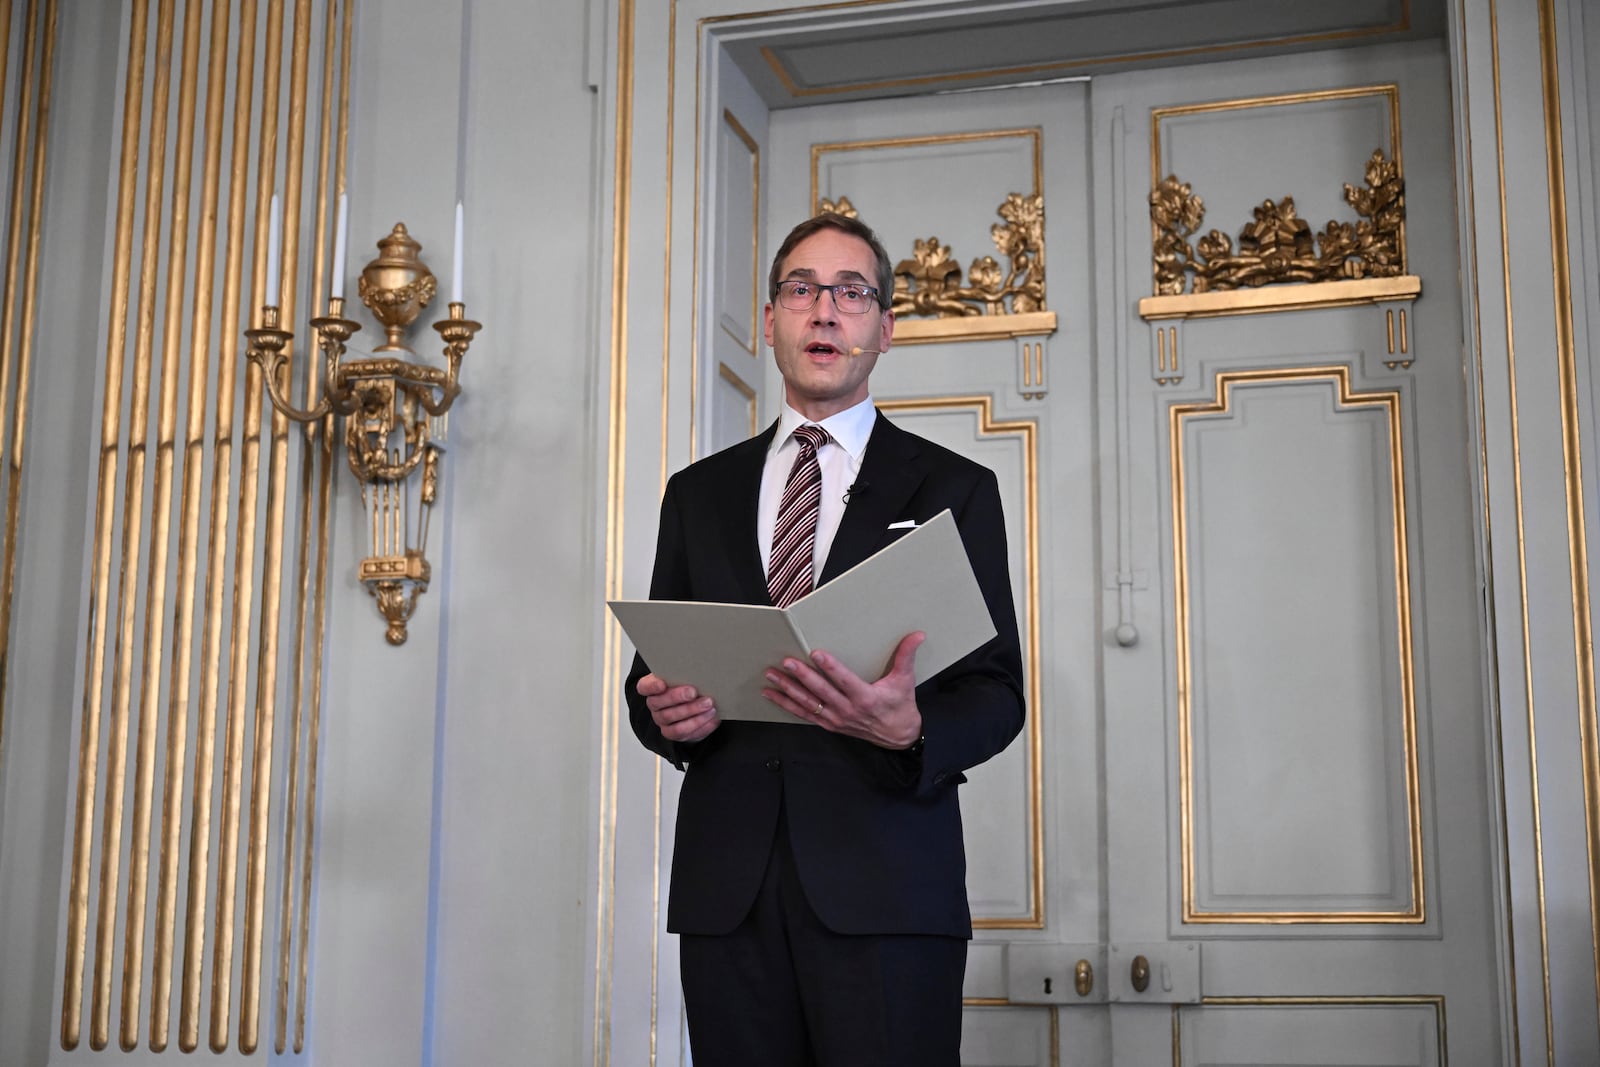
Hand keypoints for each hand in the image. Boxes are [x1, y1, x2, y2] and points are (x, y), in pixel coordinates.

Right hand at [637, 673, 720, 742]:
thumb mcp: (683, 674)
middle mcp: (654, 706)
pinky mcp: (674, 733)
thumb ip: (685, 672)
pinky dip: (701, 726)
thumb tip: (698, 670)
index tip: (663, 683)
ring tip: (709, 706)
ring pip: (673, 720)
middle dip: (678, 698)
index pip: (645, 687)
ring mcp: (663, 721)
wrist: (692, 701)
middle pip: (660, 704)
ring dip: (693, 713)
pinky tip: (712, 718)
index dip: (652, 686)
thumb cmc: (686, 683)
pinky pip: (685, 733)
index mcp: (652, 687)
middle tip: (695, 692)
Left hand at [762, 631, 924, 748]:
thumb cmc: (900, 706)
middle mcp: (849, 710)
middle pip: (821, 692)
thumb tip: (917, 634)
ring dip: (788, 690)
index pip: (845, 681)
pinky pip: (805, 715)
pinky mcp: (830, 725)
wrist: (898, 736)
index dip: (831, 668)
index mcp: (866, 698)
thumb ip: (906, 656)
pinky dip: (787, 705)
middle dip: (802, 676)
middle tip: (787, 662)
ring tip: (772, 676)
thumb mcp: (905, 681)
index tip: (816, 654)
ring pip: (808, 704)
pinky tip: (772, 695)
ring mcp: (837, 720)